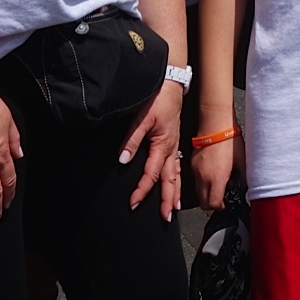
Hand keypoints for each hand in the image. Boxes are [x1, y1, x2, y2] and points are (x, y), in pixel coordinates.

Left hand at [119, 80, 186, 218]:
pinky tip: (176, 185)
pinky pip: (177, 165)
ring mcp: (174, 145)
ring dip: (175, 193)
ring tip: (173, 209)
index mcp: (162, 145)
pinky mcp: (174, 141)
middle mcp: (171, 148)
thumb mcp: (141, 117)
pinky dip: (177, 179)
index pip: (151, 174)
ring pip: (176, 174)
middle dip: (167, 200)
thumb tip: (122, 160)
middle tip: (165, 217)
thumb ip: (131, 140)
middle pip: (170, 180)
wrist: (172, 82)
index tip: (133, 202)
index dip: (142, 189)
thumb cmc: (158, 98)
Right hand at [191, 125, 244, 211]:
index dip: (221, 207)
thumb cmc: (230, 140)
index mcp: (216, 178)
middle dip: (212, 204)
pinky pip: (195, 180)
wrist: (216, 123)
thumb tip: (243, 188)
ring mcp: (195, 171)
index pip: (213, 205)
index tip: (226, 203)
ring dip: (206, 194)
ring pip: (197, 192)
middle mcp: (203, 177)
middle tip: (222, 197)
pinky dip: (202, 182)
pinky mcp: (192, 164)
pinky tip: (211, 174)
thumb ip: (243, 179)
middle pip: (203, 203)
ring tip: (218, 185)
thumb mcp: (243, 162)